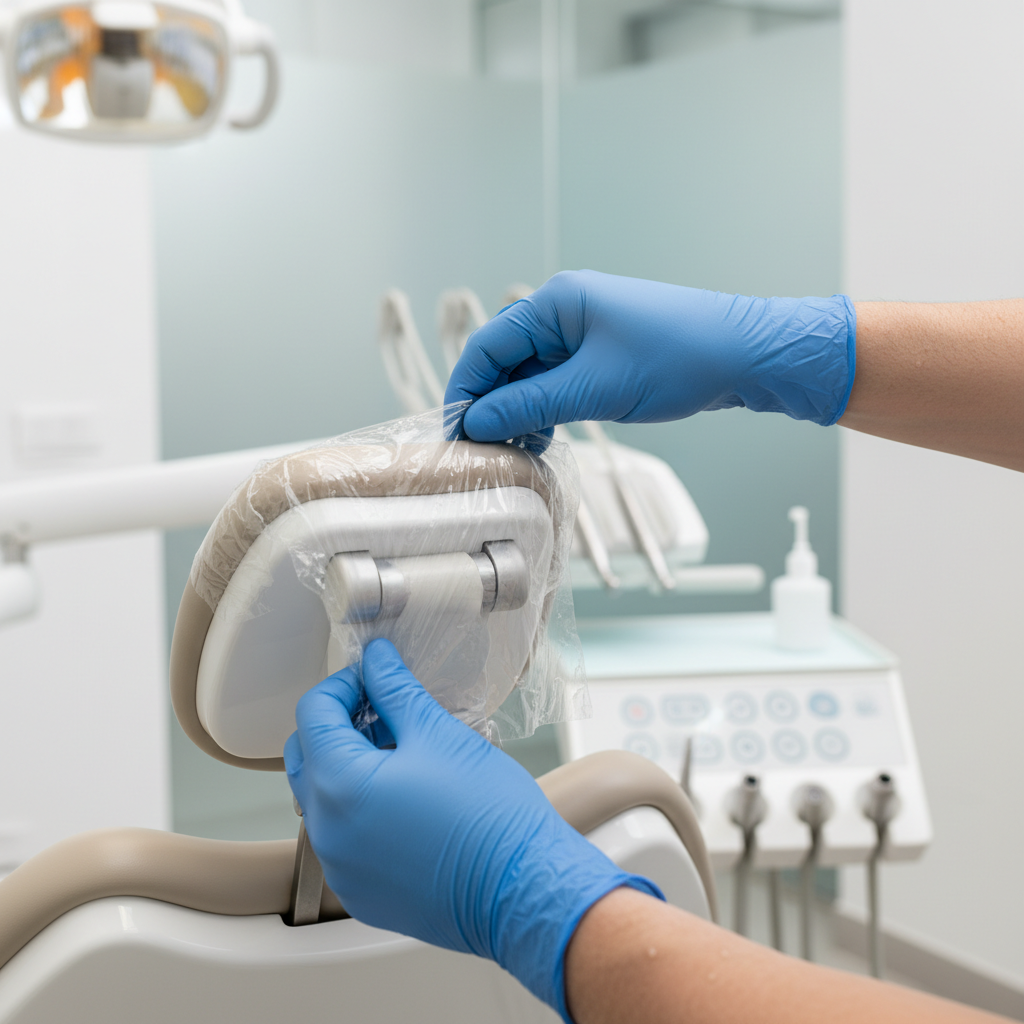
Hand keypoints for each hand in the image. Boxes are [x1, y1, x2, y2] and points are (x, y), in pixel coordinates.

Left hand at [284, 639, 660, 1020]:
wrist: (522, 889)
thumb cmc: (489, 814)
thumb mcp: (438, 733)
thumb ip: (395, 690)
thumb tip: (377, 662)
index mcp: (340, 785)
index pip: (313, 714)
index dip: (344, 684)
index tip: (374, 678)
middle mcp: (328, 833)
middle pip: (307, 757)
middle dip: (337, 724)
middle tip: (383, 710)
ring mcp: (342, 869)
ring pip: (324, 800)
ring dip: (350, 767)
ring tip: (402, 753)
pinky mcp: (362, 893)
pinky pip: (344, 840)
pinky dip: (362, 811)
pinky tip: (407, 799)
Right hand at [444, 270, 855, 440]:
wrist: (744, 355)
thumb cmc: (677, 358)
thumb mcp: (594, 389)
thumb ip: (529, 406)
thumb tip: (477, 423)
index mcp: (556, 303)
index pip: (487, 346)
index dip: (466, 391)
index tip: (455, 433)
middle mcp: (564, 312)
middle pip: (505, 361)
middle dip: (491, 406)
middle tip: (483, 450)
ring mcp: (584, 332)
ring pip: (529, 375)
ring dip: (518, 412)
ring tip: (517, 451)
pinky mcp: (601, 354)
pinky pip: (556, 382)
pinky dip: (544, 410)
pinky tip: (543, 438)